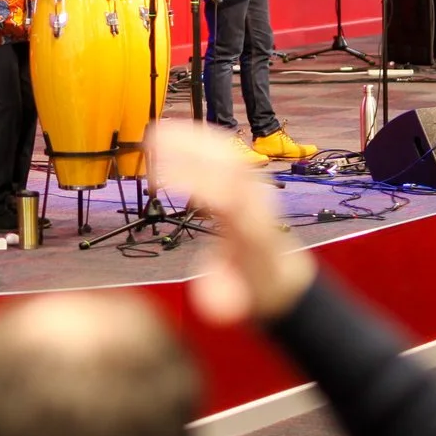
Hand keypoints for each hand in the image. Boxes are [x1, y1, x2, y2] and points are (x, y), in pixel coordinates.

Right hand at [147, 120, 315, 326]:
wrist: (280, 273)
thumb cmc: (256, 283)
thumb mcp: (240, 300)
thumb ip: (225, 298)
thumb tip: (214, 304)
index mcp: (253, 229)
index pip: (230, 196)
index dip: (198, 181)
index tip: (162, 177)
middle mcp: (256, 201)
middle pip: (231, 163)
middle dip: (194, 149)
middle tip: (155, 144)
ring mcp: (253, 188)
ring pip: (229, 151)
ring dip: (195, 138)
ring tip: (157, 132)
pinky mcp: (245, 181)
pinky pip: (226, 152)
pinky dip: (200, 139)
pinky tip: (175, 134)